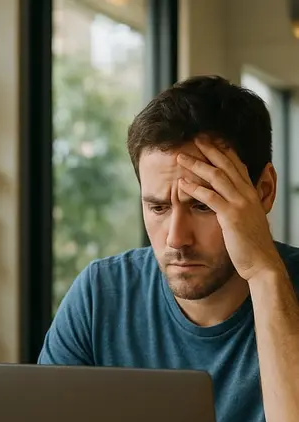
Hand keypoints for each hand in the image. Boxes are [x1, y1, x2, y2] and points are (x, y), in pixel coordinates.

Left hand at [176, 137, 282, 281]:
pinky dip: (194, 188)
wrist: (261, 263)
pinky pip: (210, 197)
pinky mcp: (231, 216)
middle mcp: (247, 194)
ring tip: (180, 157)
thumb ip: (245, 203)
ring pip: (217, 177)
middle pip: (226, 164)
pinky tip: (180, 183)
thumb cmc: (251, 244)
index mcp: (251, 193)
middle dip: (210, 150)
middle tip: (195, 138)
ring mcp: (240, 204)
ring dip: (197, 165)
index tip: (210, 140)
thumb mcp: (250, 218)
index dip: (224, 151)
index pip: (237, 165)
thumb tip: (245, 192)